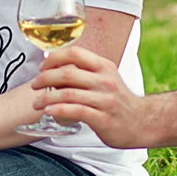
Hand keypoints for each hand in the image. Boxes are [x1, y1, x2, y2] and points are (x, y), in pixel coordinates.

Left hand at [30, 47, 153, 148]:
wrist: (142, 122)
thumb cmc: (117, 100)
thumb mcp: (106, 78)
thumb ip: (85, 72)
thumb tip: (54, 68)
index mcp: (104, 66)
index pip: (75, 53)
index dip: (54, 58)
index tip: (42, 67)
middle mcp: (105, 80)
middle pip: (68, 72)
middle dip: (45, 78)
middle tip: (34, 86)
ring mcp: (105, 100)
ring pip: (69, 93)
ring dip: (47, 97)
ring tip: (36, 103)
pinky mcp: (103, 119)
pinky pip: (76, 111)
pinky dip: (58, 110)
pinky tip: (48, 111)